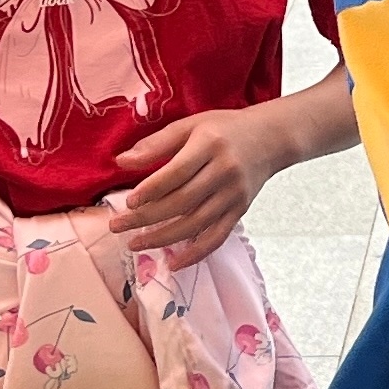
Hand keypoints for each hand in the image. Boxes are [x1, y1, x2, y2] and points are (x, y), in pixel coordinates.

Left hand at [114, 107, 290, 266]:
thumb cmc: (224, 129)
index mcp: (210, 144)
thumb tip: (121, 162)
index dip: (152, 189)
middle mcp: (224, 171)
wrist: (270, 139)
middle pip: (183, 201)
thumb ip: (156, 143)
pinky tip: (173, 263)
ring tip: (135, 244)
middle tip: (118, 226)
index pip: (177, 172)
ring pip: (196, 223)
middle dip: (147, 218)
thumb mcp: (190, 125)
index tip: (129, 202)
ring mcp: (234, 194)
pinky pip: (217, 237)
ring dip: (163, 238)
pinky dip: (195, 254)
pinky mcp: (240, 211)